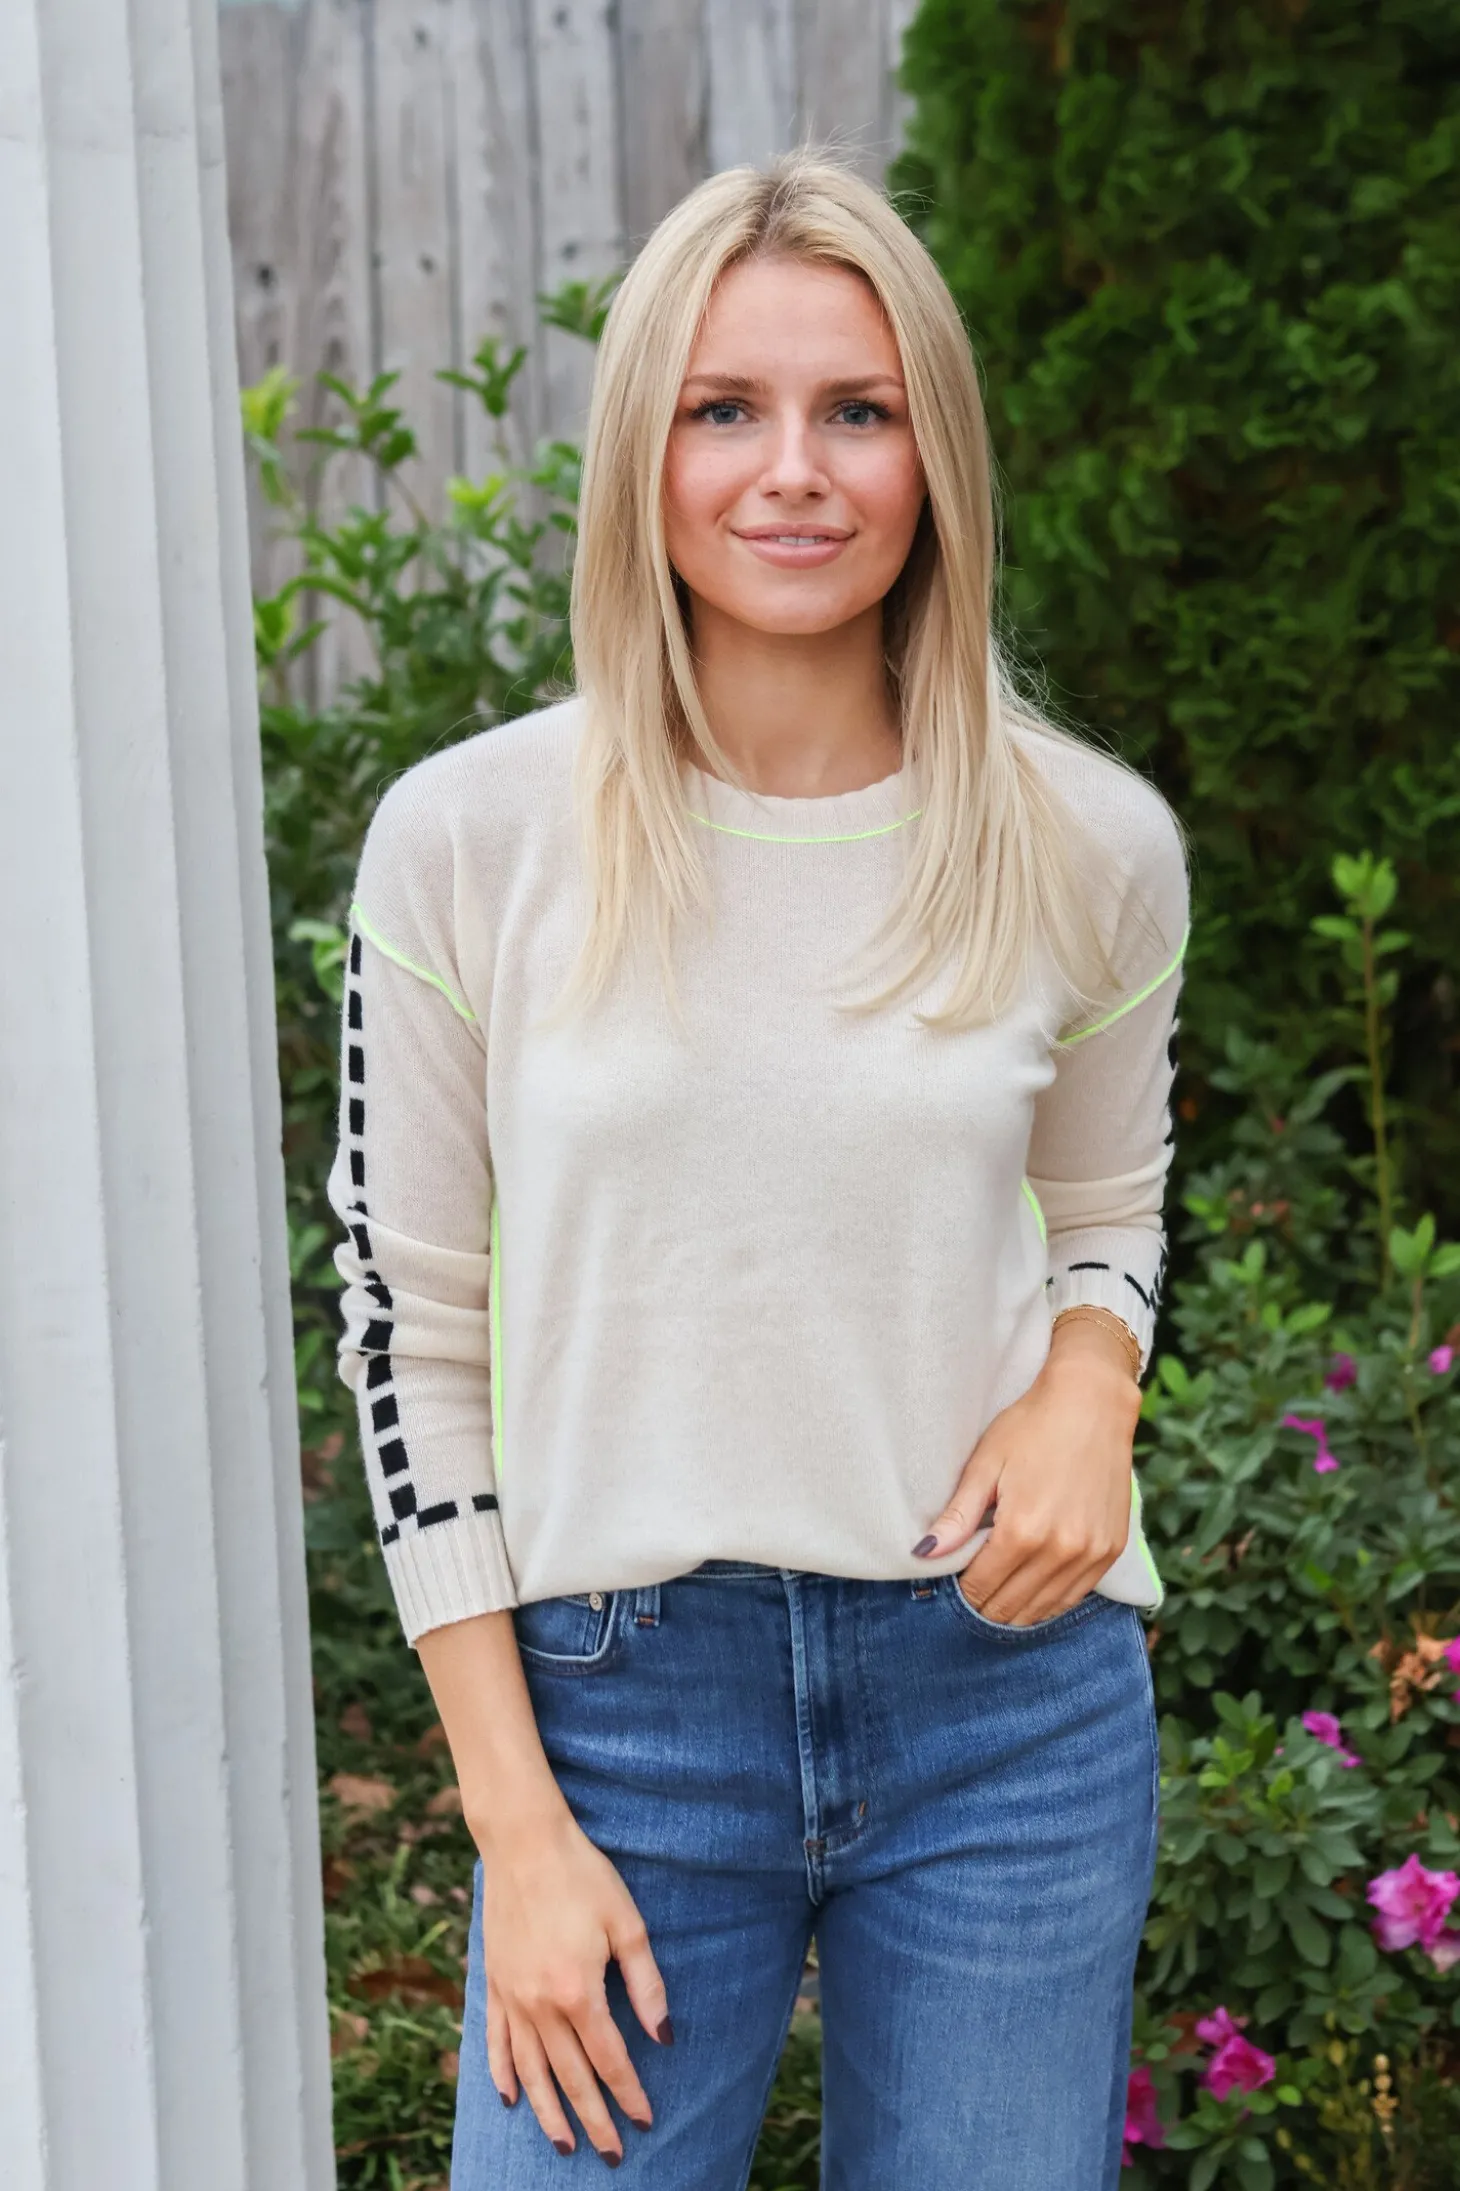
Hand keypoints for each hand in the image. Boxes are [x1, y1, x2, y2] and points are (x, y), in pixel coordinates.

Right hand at [479, 1803, 670, 2163]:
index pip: (609, 2059)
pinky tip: (510, 2099)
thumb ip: (646, 1985)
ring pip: (531, 2071)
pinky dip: (503, 2075)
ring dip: (549, 2112)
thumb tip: (663, 2036)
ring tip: (564, 2144)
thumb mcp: (627, 1924)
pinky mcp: (493, 1983)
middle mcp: (540, 2005)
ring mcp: (511, 1997)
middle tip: (611, 2154)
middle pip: (570, 2077)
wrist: (524, 1842)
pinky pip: (496, 2043)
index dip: (629, 2093)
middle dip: (593, 2119)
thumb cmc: (583, 1875)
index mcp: (578, 1991)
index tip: (644, 2120)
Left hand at [912, 1318, 1141, 1625]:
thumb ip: (958, 1517)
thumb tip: (923, 1553)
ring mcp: (1091, 1553)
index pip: (981, 1588)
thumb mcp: (986, 1465)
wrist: (1093, 1403)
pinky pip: (1074, 1596)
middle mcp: (1061, 1550)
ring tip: (996, 1598)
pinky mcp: (1112, 1550)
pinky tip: (1031, 1593)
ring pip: (1043, 1610)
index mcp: (1023, 1531)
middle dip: (985, 1605)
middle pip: (1011, 1607)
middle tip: (970, 1593)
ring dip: (1016, 1611)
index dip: (962, 1593)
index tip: (952, 1585)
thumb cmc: (1032, 1426)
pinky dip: (1049, 1602)